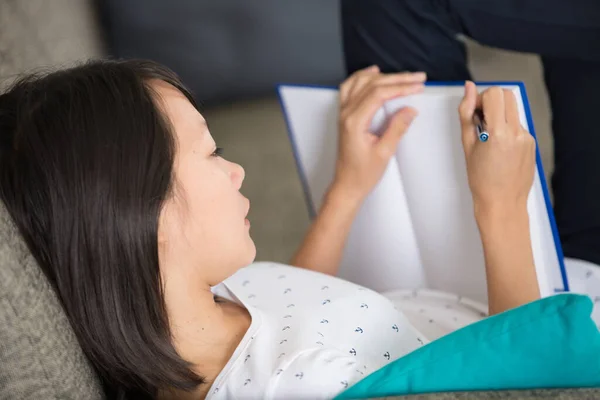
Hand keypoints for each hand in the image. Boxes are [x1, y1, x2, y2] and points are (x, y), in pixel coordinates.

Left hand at [333, 65, 424, 201]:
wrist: (346, 185)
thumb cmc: (362, 174)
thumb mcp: (384, 153)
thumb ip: (397, 128)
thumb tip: (410, 110)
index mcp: (354, 121)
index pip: (379, 94)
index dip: (401, 86)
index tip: (418, 86)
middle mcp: (346, 114)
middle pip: (371, 84)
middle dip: (397, 79)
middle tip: (418, 78)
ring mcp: (343, 113)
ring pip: (360, 82)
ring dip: (382, 76)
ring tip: (402, 75)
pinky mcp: (344, 116)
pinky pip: (349, 88)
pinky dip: (362, 78)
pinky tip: (373, 74)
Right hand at [458, 82, 536, 216]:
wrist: (502, 203)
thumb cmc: (481, 180)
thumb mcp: (467, 145)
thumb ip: (467, 114)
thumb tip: (469, 89)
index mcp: (499, 133)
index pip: (494, 94)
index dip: (481, 99)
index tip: (475, 114)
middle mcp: (517, 132)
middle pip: (507, 95)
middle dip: (492, 101)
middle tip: (481, 119)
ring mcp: (527, 137)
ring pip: (513, 109)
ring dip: (500, 114)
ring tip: (489, 137)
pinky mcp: (531, 143)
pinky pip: (518, 125)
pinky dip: (507, 128)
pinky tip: (499, 148)